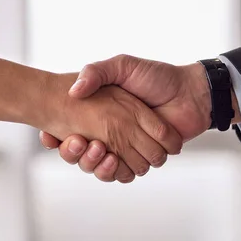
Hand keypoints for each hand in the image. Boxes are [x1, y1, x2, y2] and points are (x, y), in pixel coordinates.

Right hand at [40, 55, 233, 180]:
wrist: (191, 94)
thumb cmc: (157, 77)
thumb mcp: (123, 66)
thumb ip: (96, 72)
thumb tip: (73, 91)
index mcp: (99, 113)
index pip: (68, 130)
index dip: (55, 137)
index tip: (49, 135)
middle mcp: (108, 133)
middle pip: (78, 155)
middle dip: (73, 153)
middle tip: (77, 141)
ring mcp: (124, 148)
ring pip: (97, 168)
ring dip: (92, 164)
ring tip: (98, 149)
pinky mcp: (140, 160)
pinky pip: (122, 175)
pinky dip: (115, 171)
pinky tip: (113, 160)